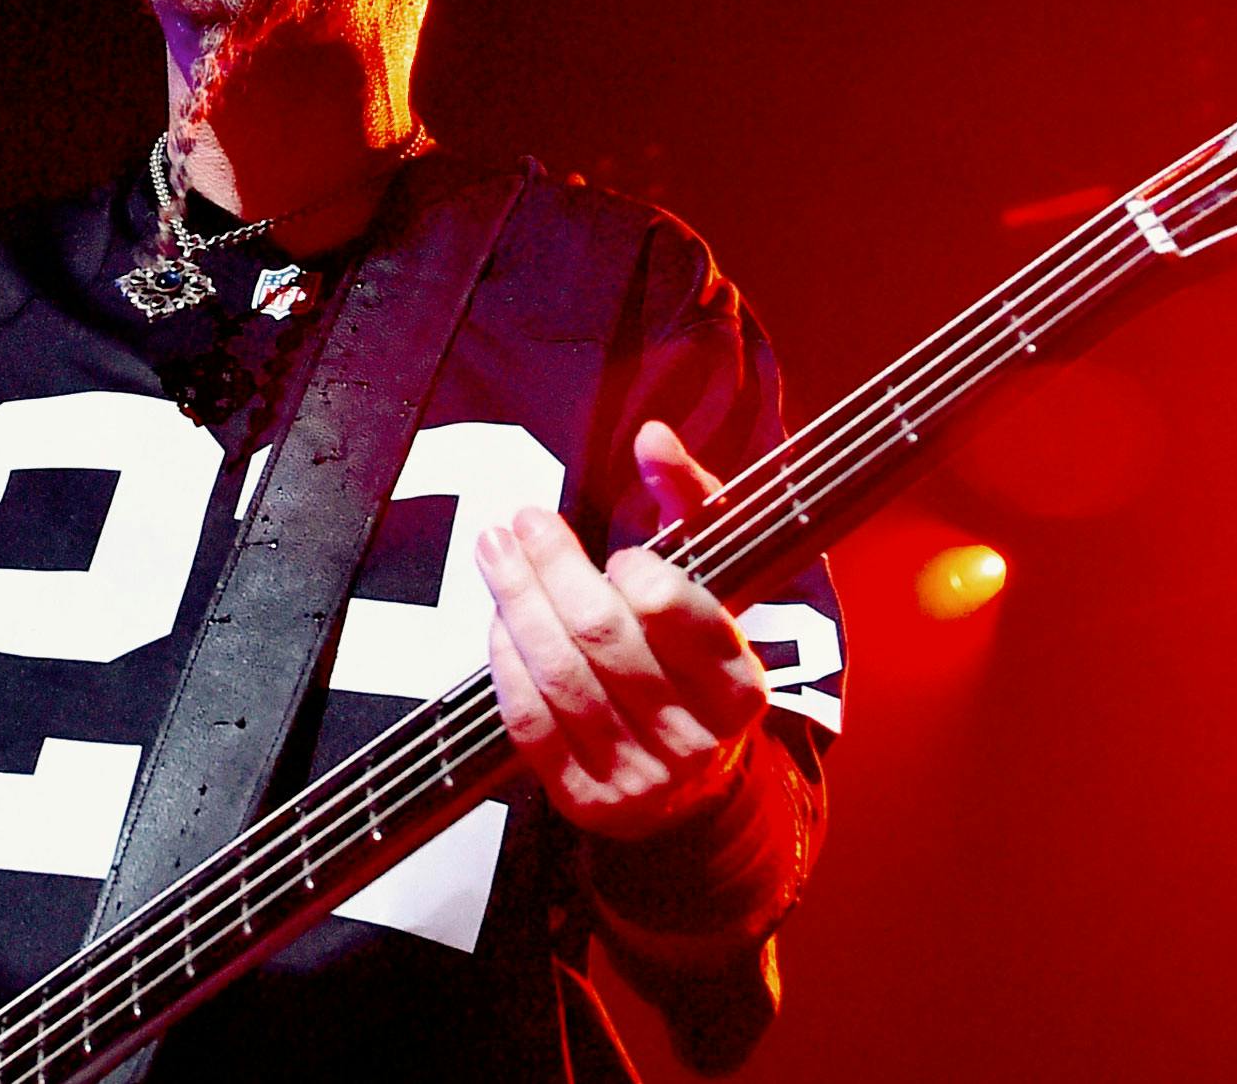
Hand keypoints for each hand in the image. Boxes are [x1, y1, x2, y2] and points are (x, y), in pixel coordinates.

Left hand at [476, 420, 771, 840]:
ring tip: (495, 552)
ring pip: (560, 677)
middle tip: (524, 520)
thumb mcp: (717, 582)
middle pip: (604, 637)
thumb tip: (652, 436)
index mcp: (741, 684)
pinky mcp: (589, 800)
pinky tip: (499, 620)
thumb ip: (692, 503)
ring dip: (517, 604)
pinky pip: (531, 723)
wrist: (697, 787)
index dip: (637, 571)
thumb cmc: (700, 661)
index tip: (617, 551)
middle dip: (553, 569)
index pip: (678, 612)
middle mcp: (697, 737)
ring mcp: (640, 775)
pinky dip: (506, 664)